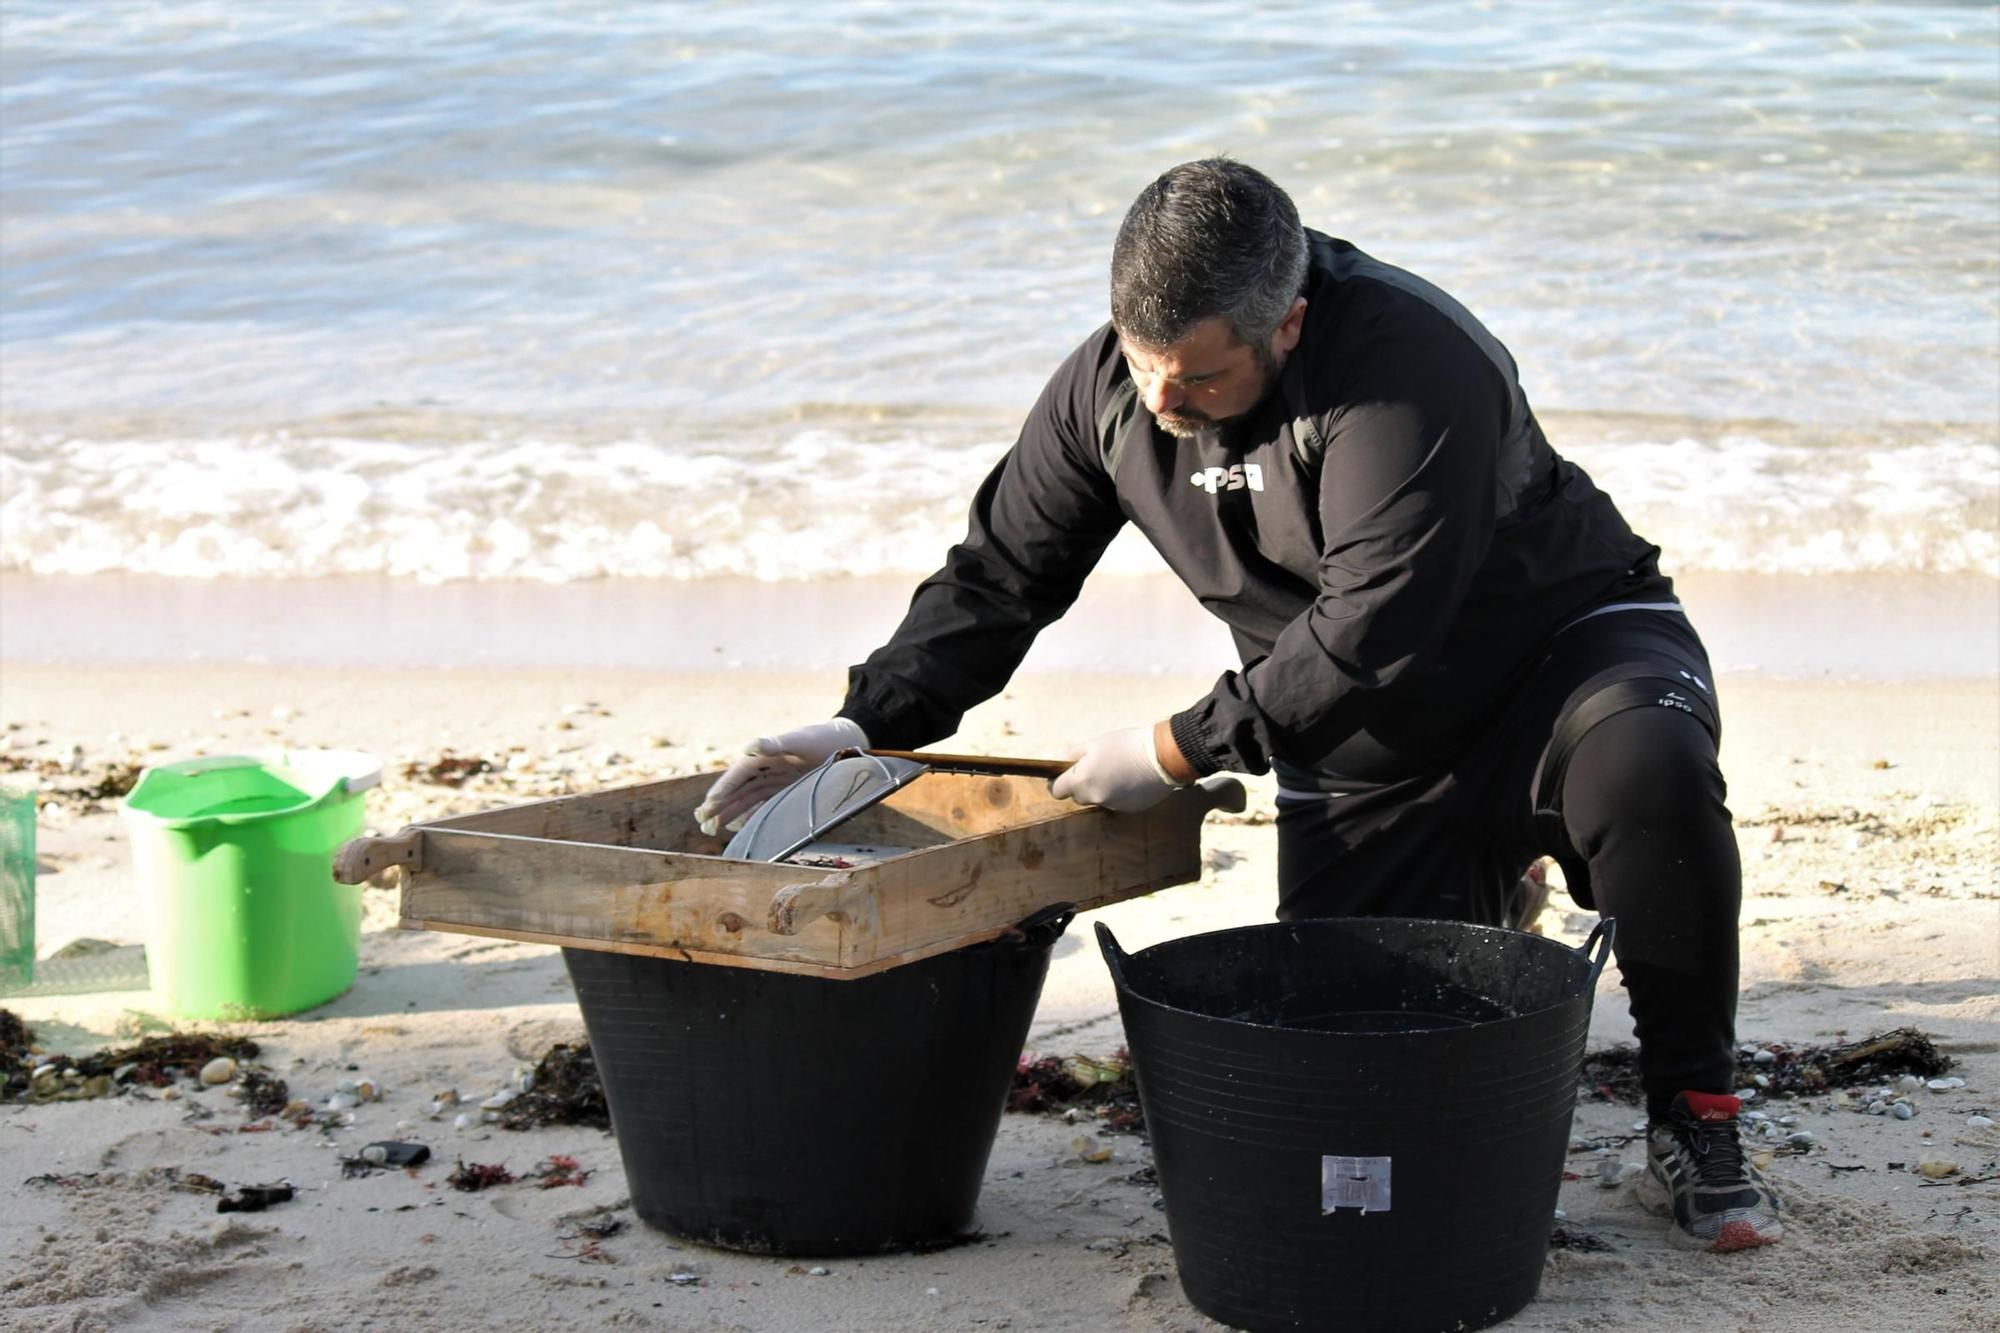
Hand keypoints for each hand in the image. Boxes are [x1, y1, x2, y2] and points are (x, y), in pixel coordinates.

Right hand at [693, 718, 868, 835]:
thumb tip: (749, 746)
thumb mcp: (798, 740)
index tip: (708, 806)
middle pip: (738, 790)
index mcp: (763, 755)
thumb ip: (774, 743)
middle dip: (719, 806)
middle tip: (701, 823)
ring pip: (747, 799)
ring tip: (711, 829)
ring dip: (730, 813)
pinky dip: (750, 815)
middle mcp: (765, 768)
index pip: (737, 775)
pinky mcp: (786, 790)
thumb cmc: (820, 738)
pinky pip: (763, 805)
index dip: (722, 791)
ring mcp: (775, 780)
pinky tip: (738, 828)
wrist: (846, 743)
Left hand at [1050, 724, 1183, 811]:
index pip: (1058, 791)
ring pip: (1098, 799)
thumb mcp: (1096, 743)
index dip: (1057, 782)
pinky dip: (1118, 793)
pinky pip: (1116, 803)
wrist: (1162, 757)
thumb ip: (1075, 754)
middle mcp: (1095, 799)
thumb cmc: (1126, 745)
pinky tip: (1130, 779)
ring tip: (1115, 771)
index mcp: (1082, 782)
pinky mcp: (1130, 809)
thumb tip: (1066, 760)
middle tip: (1093, 768)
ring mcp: (1113, 806)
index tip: (1061, 775)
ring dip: (1101, 789)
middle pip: (1078, 797)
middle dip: (1081, 785)